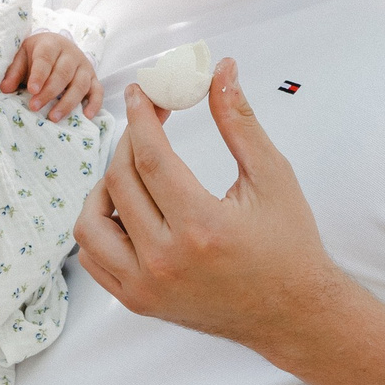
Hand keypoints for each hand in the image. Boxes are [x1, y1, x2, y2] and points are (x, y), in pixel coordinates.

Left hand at [0, 31, 101, 119]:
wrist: (57, 46)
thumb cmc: (36, 54)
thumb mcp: (22, 55)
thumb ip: (14, 71)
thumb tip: (5, 89)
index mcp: (51, 44)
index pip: (46, 59)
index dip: (39, 74)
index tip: (31, 90)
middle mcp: (71, 54)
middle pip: (63, 74)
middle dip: (49, 92)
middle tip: (34, 107)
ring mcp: (84, 67)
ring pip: (80, 85)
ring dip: (67, 102)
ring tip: (53, 117)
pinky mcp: (93, 79)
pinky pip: (98, 91)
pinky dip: (95, 104)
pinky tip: (86, 116)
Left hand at [74, 59, 348, 362]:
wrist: (292, 313)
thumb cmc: (288, 244)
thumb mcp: (272, 176)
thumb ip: (239, 121)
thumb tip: (221, 70)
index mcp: (201, 227)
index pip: (150, 158)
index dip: (140, 118)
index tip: (140, 94)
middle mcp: (165, 260)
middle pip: (119, 182)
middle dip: (129, 141)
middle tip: (147, 123)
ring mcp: (146, 286)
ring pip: (92, 222)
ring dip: (105, 186)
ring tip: (135, 168)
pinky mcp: (138, 301)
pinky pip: (94, 256)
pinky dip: (100, 225)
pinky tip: (127, 207)